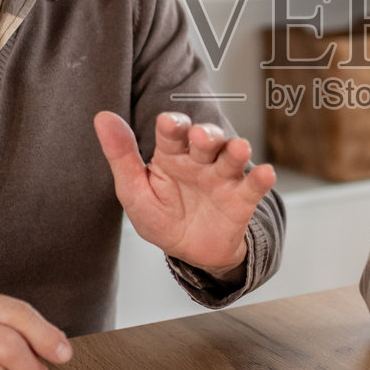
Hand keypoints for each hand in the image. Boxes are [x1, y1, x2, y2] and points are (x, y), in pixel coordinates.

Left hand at [94, 111, 275, 277]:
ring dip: (237, 151)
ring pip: (232, 158)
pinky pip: (253, 187)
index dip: (172, 125)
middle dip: (206, 135)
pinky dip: (261, 179)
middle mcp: (199, 160)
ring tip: (239, 149)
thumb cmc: (160, 215)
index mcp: (171, 154)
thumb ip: (121, 155)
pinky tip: (266, 173)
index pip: (172, 133)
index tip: (168, 123)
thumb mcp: (133, 190)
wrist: (189, 251)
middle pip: (206, 140)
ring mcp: (222, 178)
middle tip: (200, 136)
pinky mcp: (241, 199)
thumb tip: (102, 117)